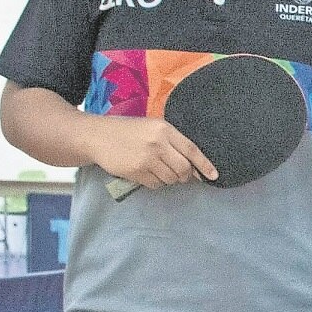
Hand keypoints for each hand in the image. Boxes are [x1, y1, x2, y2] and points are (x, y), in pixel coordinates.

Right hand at [89, 116, 217, 190]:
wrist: (97, 136)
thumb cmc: (127, 131)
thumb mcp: (152, 127)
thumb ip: (172, 142)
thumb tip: (193, 166)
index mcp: (164, 129)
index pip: (192, 150)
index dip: (205, 165)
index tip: (214, 176)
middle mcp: (158, 144)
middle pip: (184, 169)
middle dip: (185, 176)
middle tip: (180, 175)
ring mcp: (146, 159)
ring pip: (171, 179)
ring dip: (169, 179)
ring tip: (158, 169)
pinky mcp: (136, 171)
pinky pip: (156, 184)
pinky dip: (156, 182)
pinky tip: (146, 172)